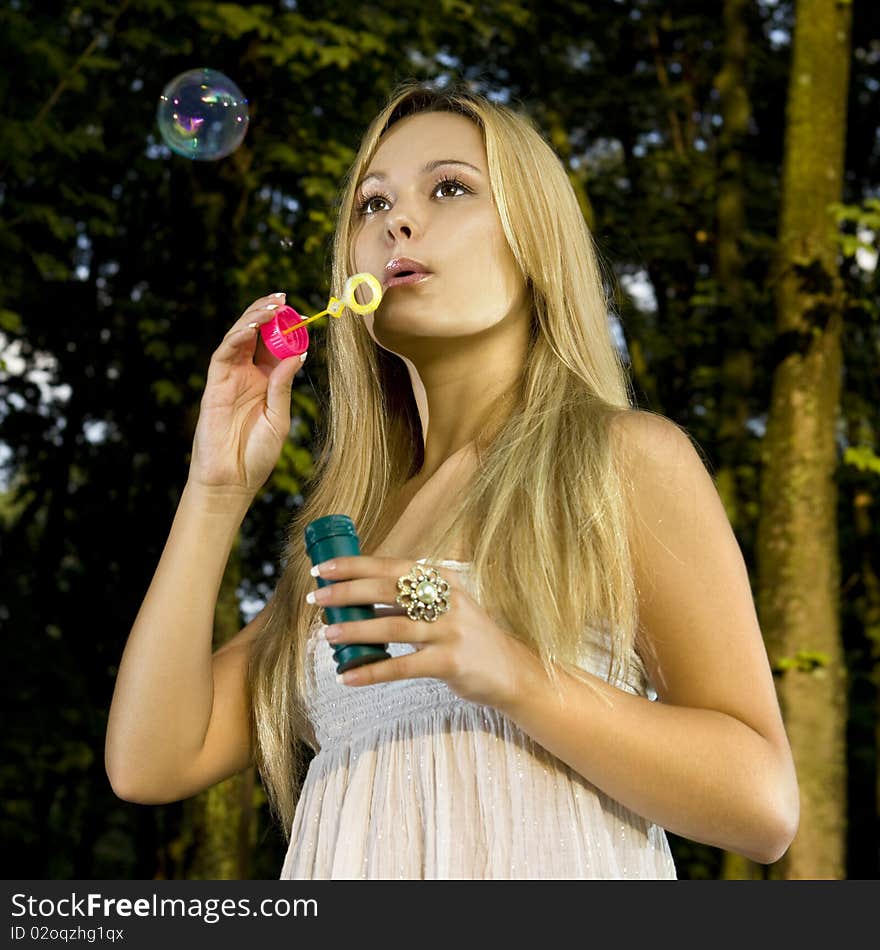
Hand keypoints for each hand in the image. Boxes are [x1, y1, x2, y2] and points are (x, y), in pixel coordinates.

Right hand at [189, 292, 307, 494]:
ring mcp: (229, 379)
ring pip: (239, 339)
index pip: (275, 347)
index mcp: (266, 382)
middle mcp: (247, 376)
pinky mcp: (214, 385)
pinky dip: (236, 338)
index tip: (301, 315)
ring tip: (271, 306)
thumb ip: (283, 387)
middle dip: (268, 314)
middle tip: (283, 299)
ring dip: (253, 319)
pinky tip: (250, 327)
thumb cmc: (257, 454)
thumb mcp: (279, 419)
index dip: (286, 329)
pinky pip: (223, 355)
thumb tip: (296, 355)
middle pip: (256, 337)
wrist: (232, 480)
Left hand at [309, 556, 535, 708]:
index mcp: (442, 579)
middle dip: (348, 592)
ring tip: (327, 634)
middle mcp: (448, 600)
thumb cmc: (466, 636)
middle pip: (388, 591)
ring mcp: (451, 631)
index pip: (392, 566)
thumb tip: (356, 597)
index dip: (355, 565)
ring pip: (393, 627)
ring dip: (356, 629)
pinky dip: (373, 672)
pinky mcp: (451, 663)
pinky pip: (404, 667)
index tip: (323, 568)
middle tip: (317, 597)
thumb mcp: (443, 606)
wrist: (510, 670)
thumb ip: (408, 599)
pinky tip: (349, 676)